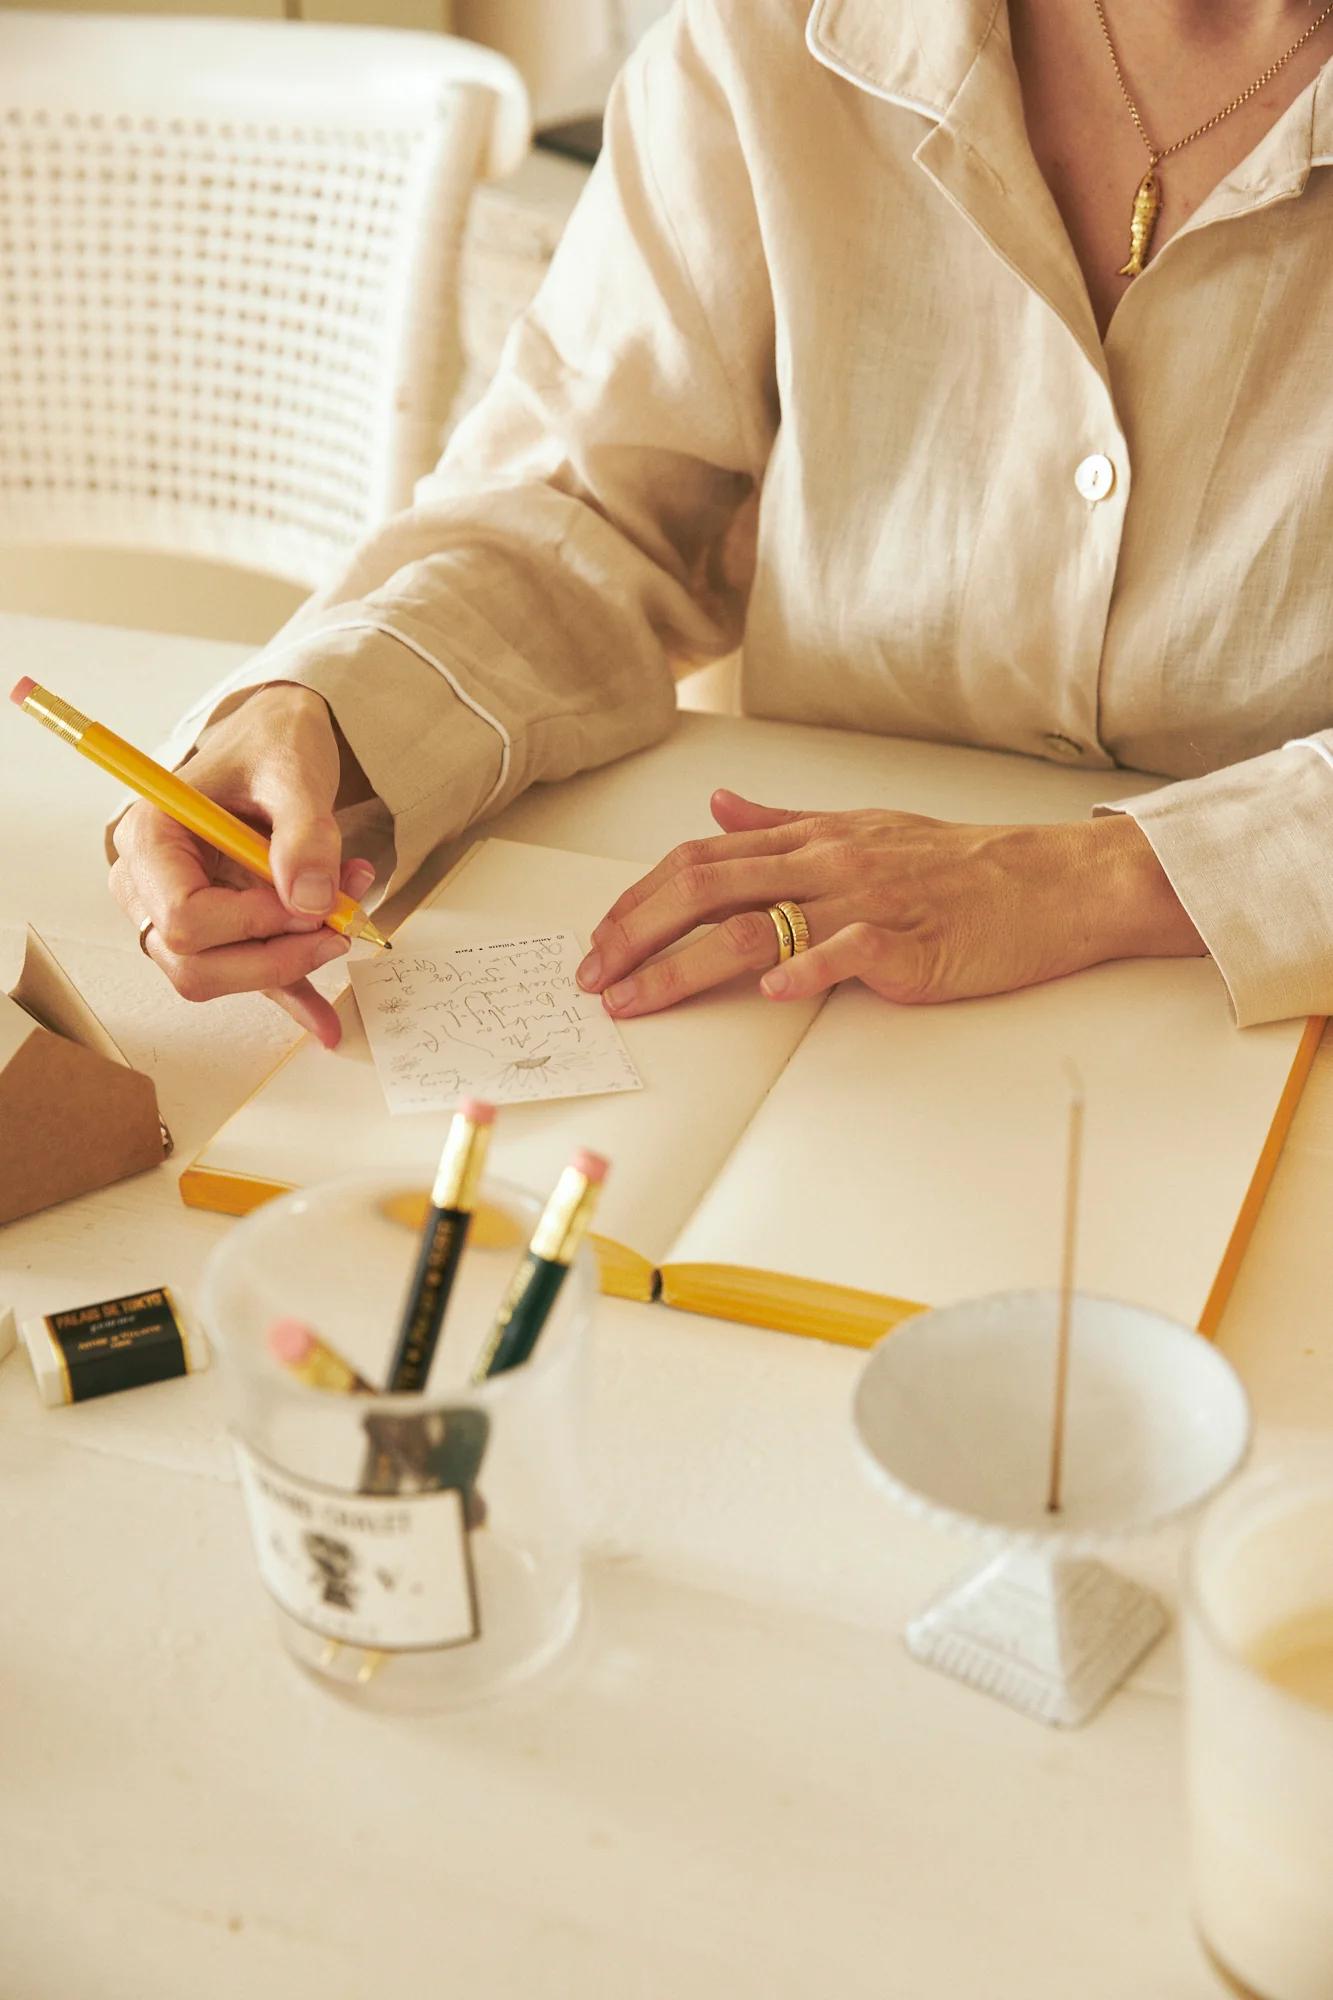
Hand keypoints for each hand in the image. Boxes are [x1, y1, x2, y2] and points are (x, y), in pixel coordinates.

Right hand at [109, 684, 373, 1047]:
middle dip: (275, 955)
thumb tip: (312, 902)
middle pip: (194, 963)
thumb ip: (304, 832)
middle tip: (340, 924)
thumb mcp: (294, 770)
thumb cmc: (272, 744)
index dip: (252, 923)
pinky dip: (291, 998)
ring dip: (293, 961)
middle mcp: (150, 884)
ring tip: (350, 916)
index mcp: (150, 836)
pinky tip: (327, 1022)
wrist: (281, 743)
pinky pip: (248, 980)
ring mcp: (179, 914)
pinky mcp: (220, 932)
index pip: (182, 915)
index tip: (312, 904)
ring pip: (220, 978)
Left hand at [576, 789, 1204, 1015]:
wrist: (1049, 881)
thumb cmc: (959, 865)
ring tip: (636, 998)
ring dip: (682, 966)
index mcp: (811, 839)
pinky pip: (847, 950)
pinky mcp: (908, 942)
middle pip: (706, 888)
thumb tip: (717, 804)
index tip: (599, 939)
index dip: (638, 898)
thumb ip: (782, 822)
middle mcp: (825, 862)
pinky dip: (803, 970)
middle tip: (592, 976)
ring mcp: (864, 901)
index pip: (700, 859)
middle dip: (635, 932)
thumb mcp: (859, 828)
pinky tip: (768, 994)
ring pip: (754, 924)